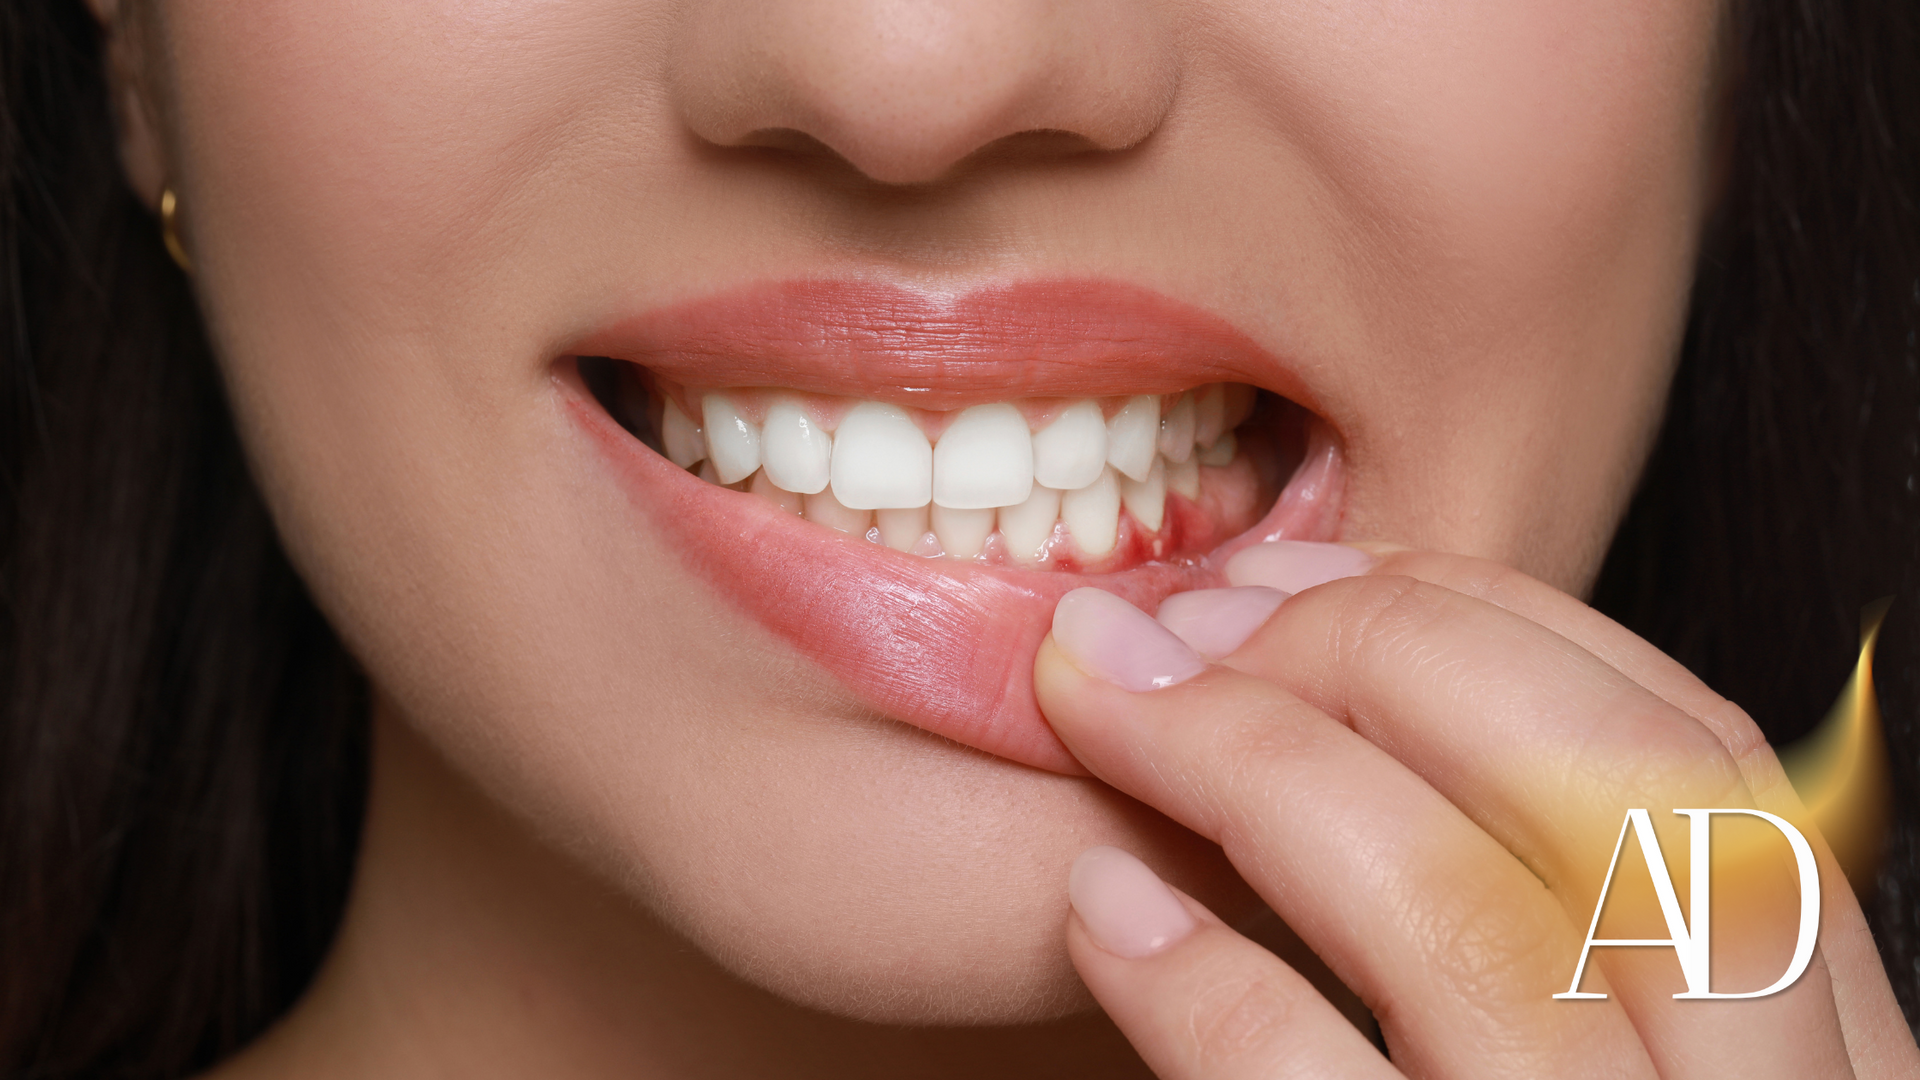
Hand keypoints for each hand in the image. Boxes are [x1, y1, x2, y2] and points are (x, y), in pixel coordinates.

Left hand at [1034, 541, 1919, 1078]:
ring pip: (1485, 935)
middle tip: (1178, 626)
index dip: (1489, 625)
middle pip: (1617, 802)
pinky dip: (1209, 990)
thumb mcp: (1600, 1049)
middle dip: (1374, 656)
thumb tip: (1331, 672)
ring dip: (1263, 773)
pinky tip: (1106, 909)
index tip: (1306, 577)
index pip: (1699, 758)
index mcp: (1828, 1058)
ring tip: (1107, 711)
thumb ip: (1542, 911)